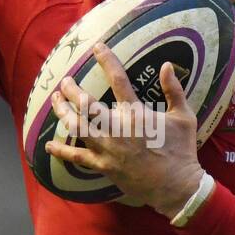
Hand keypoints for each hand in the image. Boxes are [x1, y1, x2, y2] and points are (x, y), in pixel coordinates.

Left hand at [45, 44, 204, 216]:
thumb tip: (166, 65)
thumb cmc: (181, 151)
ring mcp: (108, 149)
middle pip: (86, 105)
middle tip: (66, 81)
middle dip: (72, 90)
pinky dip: (62, 152)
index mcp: (137, 114)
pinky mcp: (104, 166)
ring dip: (63, 112)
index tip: (97, 47)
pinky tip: (49, 146)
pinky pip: (78, 158)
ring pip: (77, 127)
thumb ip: (174, 90)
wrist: (177, 187)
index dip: (107, 61)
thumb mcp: (184, 117)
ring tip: (55, 101)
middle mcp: (117, 129)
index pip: (118, 80)